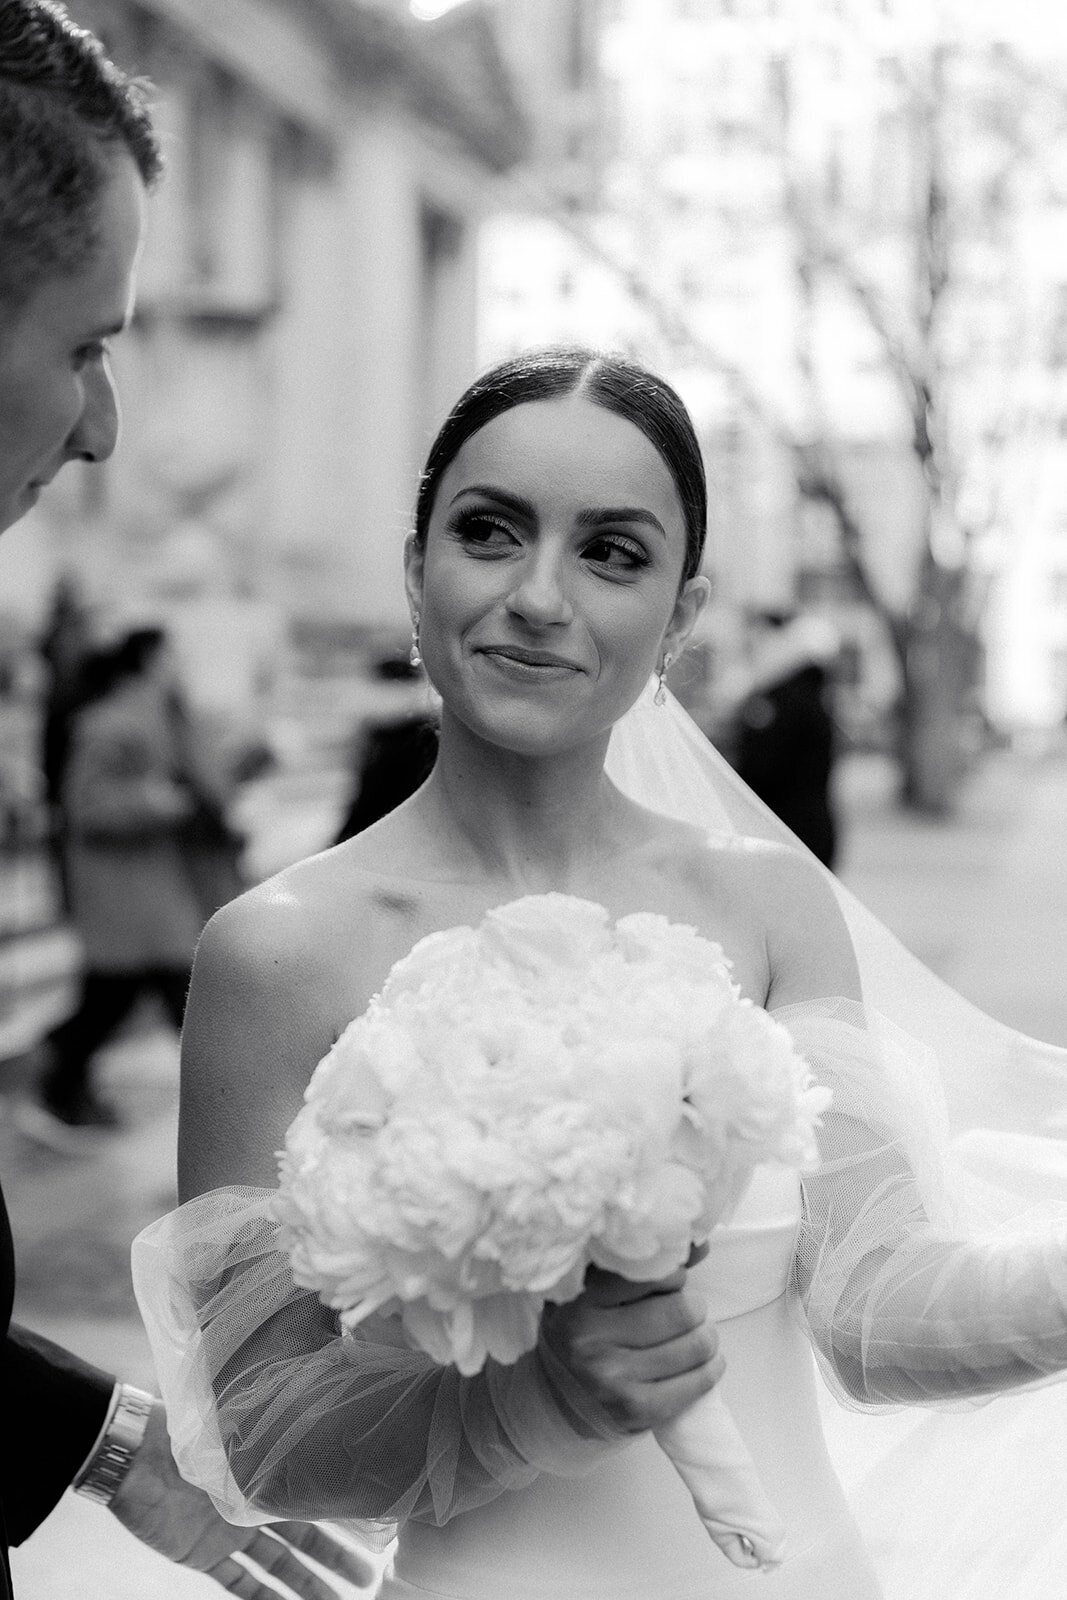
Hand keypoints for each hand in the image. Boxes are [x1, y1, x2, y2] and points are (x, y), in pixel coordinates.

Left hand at [108, 1402, 375, 1594]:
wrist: (135, 1457)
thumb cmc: (186, 1434)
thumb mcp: (232, 1428)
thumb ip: (266, 1432)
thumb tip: (312, 1409)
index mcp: (263, 1474)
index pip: (309, 1500)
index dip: (339, 1517)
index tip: (370, 1531)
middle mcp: (253, 1506)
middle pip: (302, 1540)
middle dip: (333, 1561)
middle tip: (367, 1582)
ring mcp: (230, 1534)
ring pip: (277, 1567)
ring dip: (304, 1587)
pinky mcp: (204, 1556)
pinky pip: (239, 1584)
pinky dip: (262, 1599)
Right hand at [541, 1247, 723, 1434]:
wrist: (555, 1399)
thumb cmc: (584, 1333)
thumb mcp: (597, 1292)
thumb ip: (645, 1267)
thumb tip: (701, 1244)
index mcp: (580, 1300)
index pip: (655, 1274)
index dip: (673, 1276)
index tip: (670, 1283)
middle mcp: (592, 1339)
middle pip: (681, 1310)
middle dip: (695, 1308)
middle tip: (688, 1310)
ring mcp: (613, 1378)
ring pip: (695, 1345)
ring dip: (706, 1338)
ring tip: (696, 1335)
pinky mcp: (636, 1410)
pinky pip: (696, 1384)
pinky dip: (711, 1369)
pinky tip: (704, 1362)